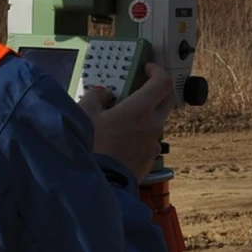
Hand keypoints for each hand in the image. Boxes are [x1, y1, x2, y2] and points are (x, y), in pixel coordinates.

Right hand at [78, 62, 177, 180]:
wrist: (100, 183)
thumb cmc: (92, 148)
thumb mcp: (85, 114)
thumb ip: (96, 96)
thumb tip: (103, 94)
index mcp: (140, 109)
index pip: (162, 82)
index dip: (157, 71)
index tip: (147, 68)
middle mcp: (153, 125)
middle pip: (166, 100)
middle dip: (156, 90)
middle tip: (141, 88)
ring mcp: (153, 143)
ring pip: (156, 121)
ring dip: (145, 115)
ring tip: (123, 119)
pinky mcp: (149, 159)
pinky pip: (149, 140)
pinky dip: (140, 135)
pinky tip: (122, 140)